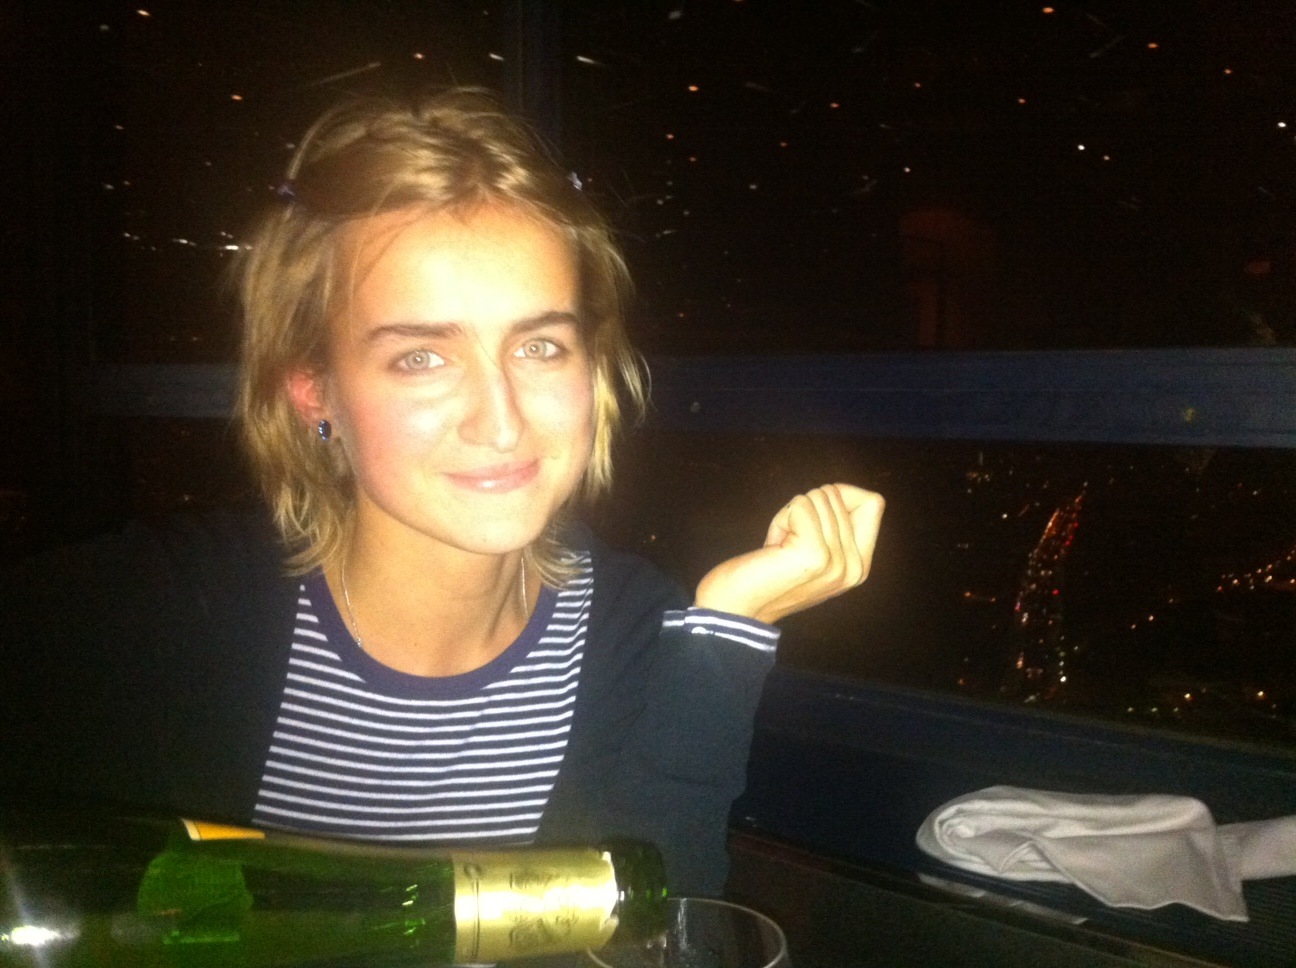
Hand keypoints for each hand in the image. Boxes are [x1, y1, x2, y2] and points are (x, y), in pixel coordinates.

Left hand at [693, 484, 884, 624]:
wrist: (736, 608)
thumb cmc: (767, 571)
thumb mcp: (814, 549)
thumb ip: (834, 525)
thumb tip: (838, 491)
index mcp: (860, 566)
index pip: (873, 502)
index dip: (838, 496)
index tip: (809, 522)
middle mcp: (855, 568)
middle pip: (837, 495)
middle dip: (805, 510)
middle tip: (787, 544)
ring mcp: (837, 563)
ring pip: (818, 497)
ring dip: (790, 515)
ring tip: (780, 547)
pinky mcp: (814, 555)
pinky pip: (801, 505)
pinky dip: (781, 519)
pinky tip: (773, 547)